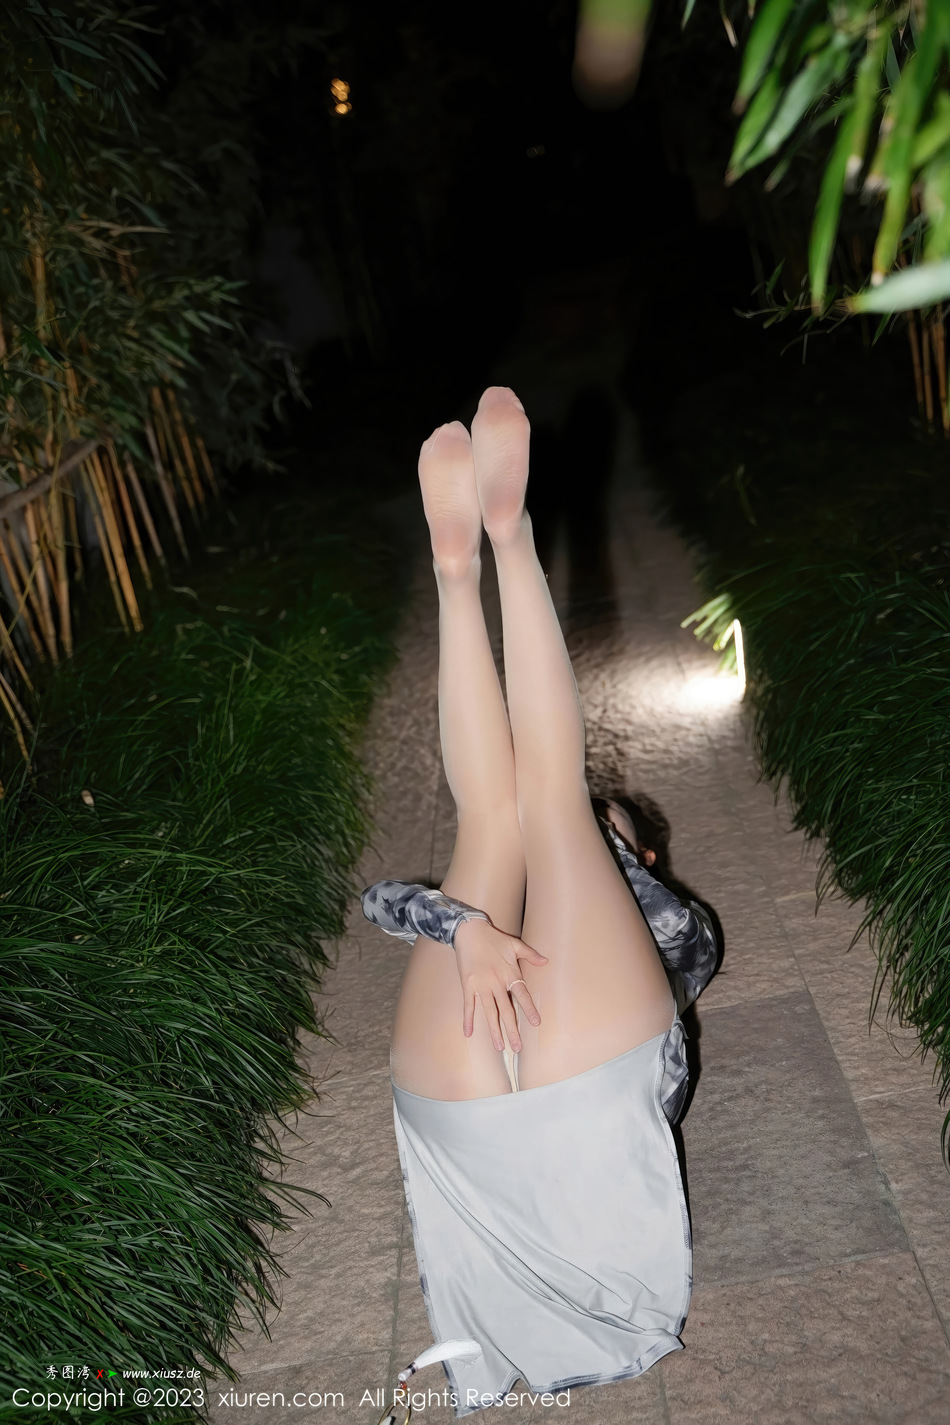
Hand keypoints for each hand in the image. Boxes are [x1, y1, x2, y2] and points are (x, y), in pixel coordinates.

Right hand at [453, 917, 547, 1052]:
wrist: (469, 931)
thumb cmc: (494, 938)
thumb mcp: (515, 944)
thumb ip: (531, 955)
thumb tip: (546, 961)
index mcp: (510, 973)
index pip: (522, 994)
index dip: (529, 1009)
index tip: (536, 1023)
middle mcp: (496, 982)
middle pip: (506, 1010)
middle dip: (512, 1030)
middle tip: (518, 1047)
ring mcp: (481, 985)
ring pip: (489, 1012)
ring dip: (494, 1030)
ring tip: (499, 1047)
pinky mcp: (467, 985)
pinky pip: (468, 1005)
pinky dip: (468, 1019)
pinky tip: (468, 1033)